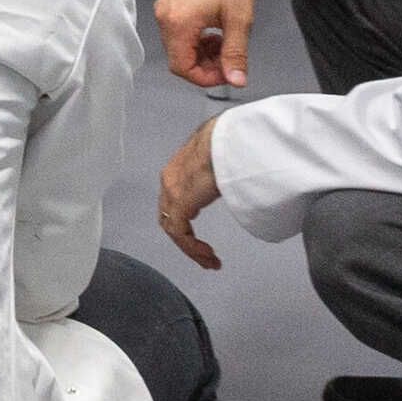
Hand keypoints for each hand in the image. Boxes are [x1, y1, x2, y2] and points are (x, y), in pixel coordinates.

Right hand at [155, 0, 256, 88]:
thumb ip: (236, 53)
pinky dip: (196, 40)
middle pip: (179, 59)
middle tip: (230, 60)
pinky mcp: (169, 5)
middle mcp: (165, 17)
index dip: (205, 78)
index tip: (226, 75)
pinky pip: (178, 33)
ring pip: (179, 47)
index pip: (182, 67)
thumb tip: (235, 79)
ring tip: (224, 42)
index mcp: (178, 21)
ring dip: (202, 52)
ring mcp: (165, 10)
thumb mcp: (239, 19)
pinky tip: (213, 31)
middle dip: (206, 65)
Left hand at [159, 118, 224, 270]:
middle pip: (170, 219)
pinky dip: (193, 248)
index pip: (174, 203)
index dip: (184, 223)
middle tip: (207, 256)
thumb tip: (228, 179)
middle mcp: (169, 181)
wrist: (229, 138)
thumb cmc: (232, 145)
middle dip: (187, 241)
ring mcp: (173, 192)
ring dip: (192, 249)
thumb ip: (216, 174)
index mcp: (177, 170)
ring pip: (174, 229)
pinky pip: (181, 232)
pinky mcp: (181, 202)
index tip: (204, 239)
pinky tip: (209, 257)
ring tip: (210, 261)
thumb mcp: (220, 162)